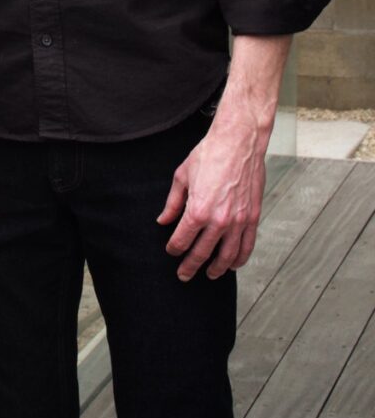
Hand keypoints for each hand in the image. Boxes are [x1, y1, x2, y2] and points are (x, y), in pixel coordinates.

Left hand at [157, 111, 266, 280]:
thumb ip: (173, 203)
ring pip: (227, 255)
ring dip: (217, 268)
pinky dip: (240, 258)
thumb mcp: (182, 177)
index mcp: (198, 210)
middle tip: (183, 274)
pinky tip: (233, 264)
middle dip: (190, 266)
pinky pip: (247, 245)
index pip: (182, 240)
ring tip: (209, 274)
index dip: (174, 249)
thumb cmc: (209, 155)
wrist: (239, 142)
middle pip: (203, 253)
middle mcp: (219, 220)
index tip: (171, 251)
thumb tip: (163, 220)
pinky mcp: (253, 217)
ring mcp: (238, 221)